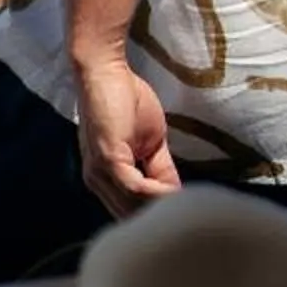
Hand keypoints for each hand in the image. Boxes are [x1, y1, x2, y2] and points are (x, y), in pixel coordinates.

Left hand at [73, 60, 180, 218]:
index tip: (184, 212)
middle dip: (161, 216)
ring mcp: (100, 173)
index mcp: (105, 180)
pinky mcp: (108, 159)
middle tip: (189, 214)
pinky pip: (134, 189)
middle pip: (133, 216)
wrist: (107, 69)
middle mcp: (98, 182)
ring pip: (134, 208)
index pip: (133, 212)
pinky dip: (156, 194)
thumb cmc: (126, 99)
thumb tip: (176, 195)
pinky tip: (174, 193)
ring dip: (162, 207)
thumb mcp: (151, 142)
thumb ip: (160, 170)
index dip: (159, 213)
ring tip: (185, 205)